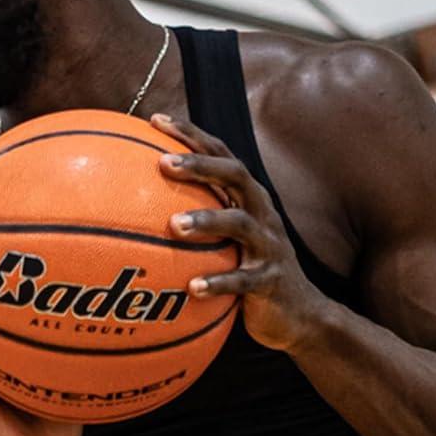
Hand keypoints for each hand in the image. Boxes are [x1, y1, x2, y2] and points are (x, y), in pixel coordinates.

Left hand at [154, 113, 326, 352]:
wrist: (299, 314)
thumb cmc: (249, 271)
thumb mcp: (226, 241)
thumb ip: (196, 218)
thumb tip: (135, 208)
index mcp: (248, 199)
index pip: (220, 156)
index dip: (192, 135)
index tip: (156, 121)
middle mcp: (262, 214)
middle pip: (235, 176)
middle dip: (200, 166)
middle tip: (163, 163)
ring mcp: (269, 246)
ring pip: (241, 224)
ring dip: (207, 220)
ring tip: (175, 225)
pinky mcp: (271, 281)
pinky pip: (243, 281)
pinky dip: (218, 282)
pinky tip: (192, 288)